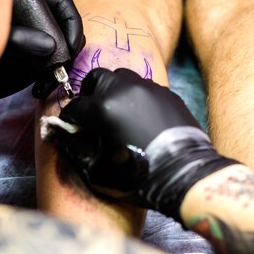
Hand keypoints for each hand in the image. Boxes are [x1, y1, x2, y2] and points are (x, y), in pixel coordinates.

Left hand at [0, 0, 84, 103]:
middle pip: (67, 26)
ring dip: (65, 66)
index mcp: (25, 2)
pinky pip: (57, 67)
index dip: (71, 21)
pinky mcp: (39, 61)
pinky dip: (55, 79)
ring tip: (49, 81)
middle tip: (63, 66)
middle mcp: (36, 19)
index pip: (60, 3)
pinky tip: (41, 88)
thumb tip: (51, 46)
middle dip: (70, 47)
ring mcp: (39, 41)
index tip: (70, 45)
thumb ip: (18, 39)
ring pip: (66, 48)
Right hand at [48, 68, 237, 222]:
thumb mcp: (100, 169)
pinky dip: (135, 98)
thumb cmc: (140, 175)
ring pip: (122, 77)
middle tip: (92, 113)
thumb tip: (70, 136)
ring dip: (113, 91)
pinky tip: (140, 117)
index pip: (75, 106)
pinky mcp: (166, 92)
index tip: (70, 127)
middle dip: (89, 93)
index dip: (69, 119)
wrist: (185, 172)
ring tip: (117, 111)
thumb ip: (81, 148)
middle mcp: (124, 90)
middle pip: (96, 78)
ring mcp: (148, 88)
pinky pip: (144, 88)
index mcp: (103, 107)